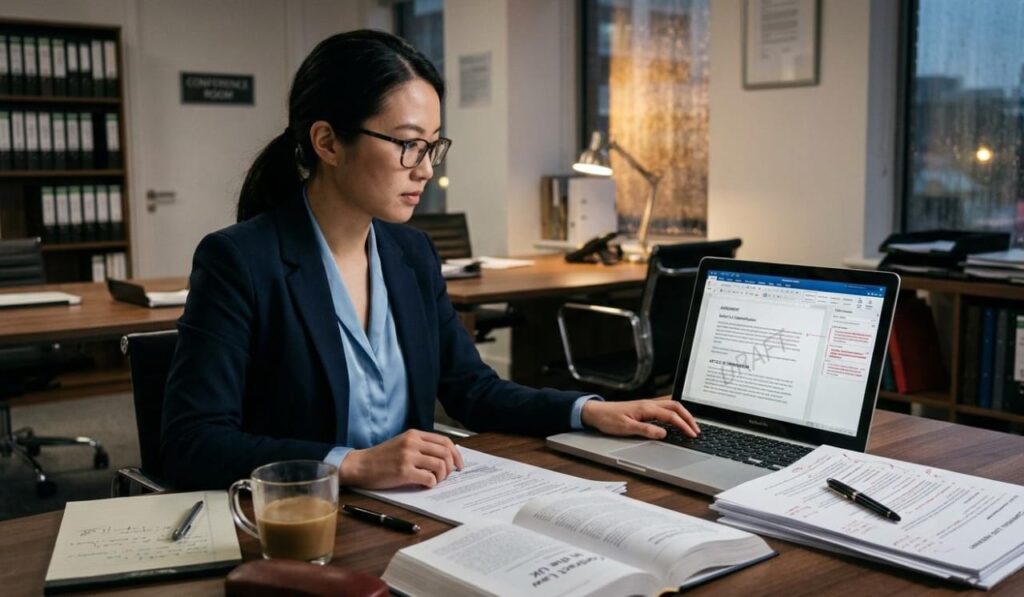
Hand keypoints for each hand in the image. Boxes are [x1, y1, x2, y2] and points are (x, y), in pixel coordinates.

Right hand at [339, 429, 464, 488]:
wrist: (360, 465)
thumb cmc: (381, 457)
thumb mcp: (402, 443)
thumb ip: (421, 446)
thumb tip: (444, 457)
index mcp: (414, 435)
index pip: (444, 441)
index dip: (456, 454)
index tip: (459, 464)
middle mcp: (412, 443)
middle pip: (445, 453)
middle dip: (451, 467)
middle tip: (448, 476)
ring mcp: (408, 457)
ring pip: (440, 466)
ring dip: (442, 477)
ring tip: (434, 480)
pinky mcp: (403, 472)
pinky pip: (429, 478)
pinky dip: (432, 483)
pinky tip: (425, 484)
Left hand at [580, 397, 699, 439]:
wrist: (595, 412)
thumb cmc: (608, 419)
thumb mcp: (626, 428)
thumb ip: (645, 430)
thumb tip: (663, 433)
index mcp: (646, 408)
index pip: (671, 416)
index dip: (684, 425)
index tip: (692, 434)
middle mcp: (648, 404)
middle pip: (675, 406)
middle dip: (688, 418)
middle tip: (696, 430)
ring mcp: (646, 405)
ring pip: (671, 405)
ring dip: (683, 413)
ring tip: (691, 424)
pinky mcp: (644, 408)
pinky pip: (664, 407)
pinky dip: (675, 412)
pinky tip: (676, 419)